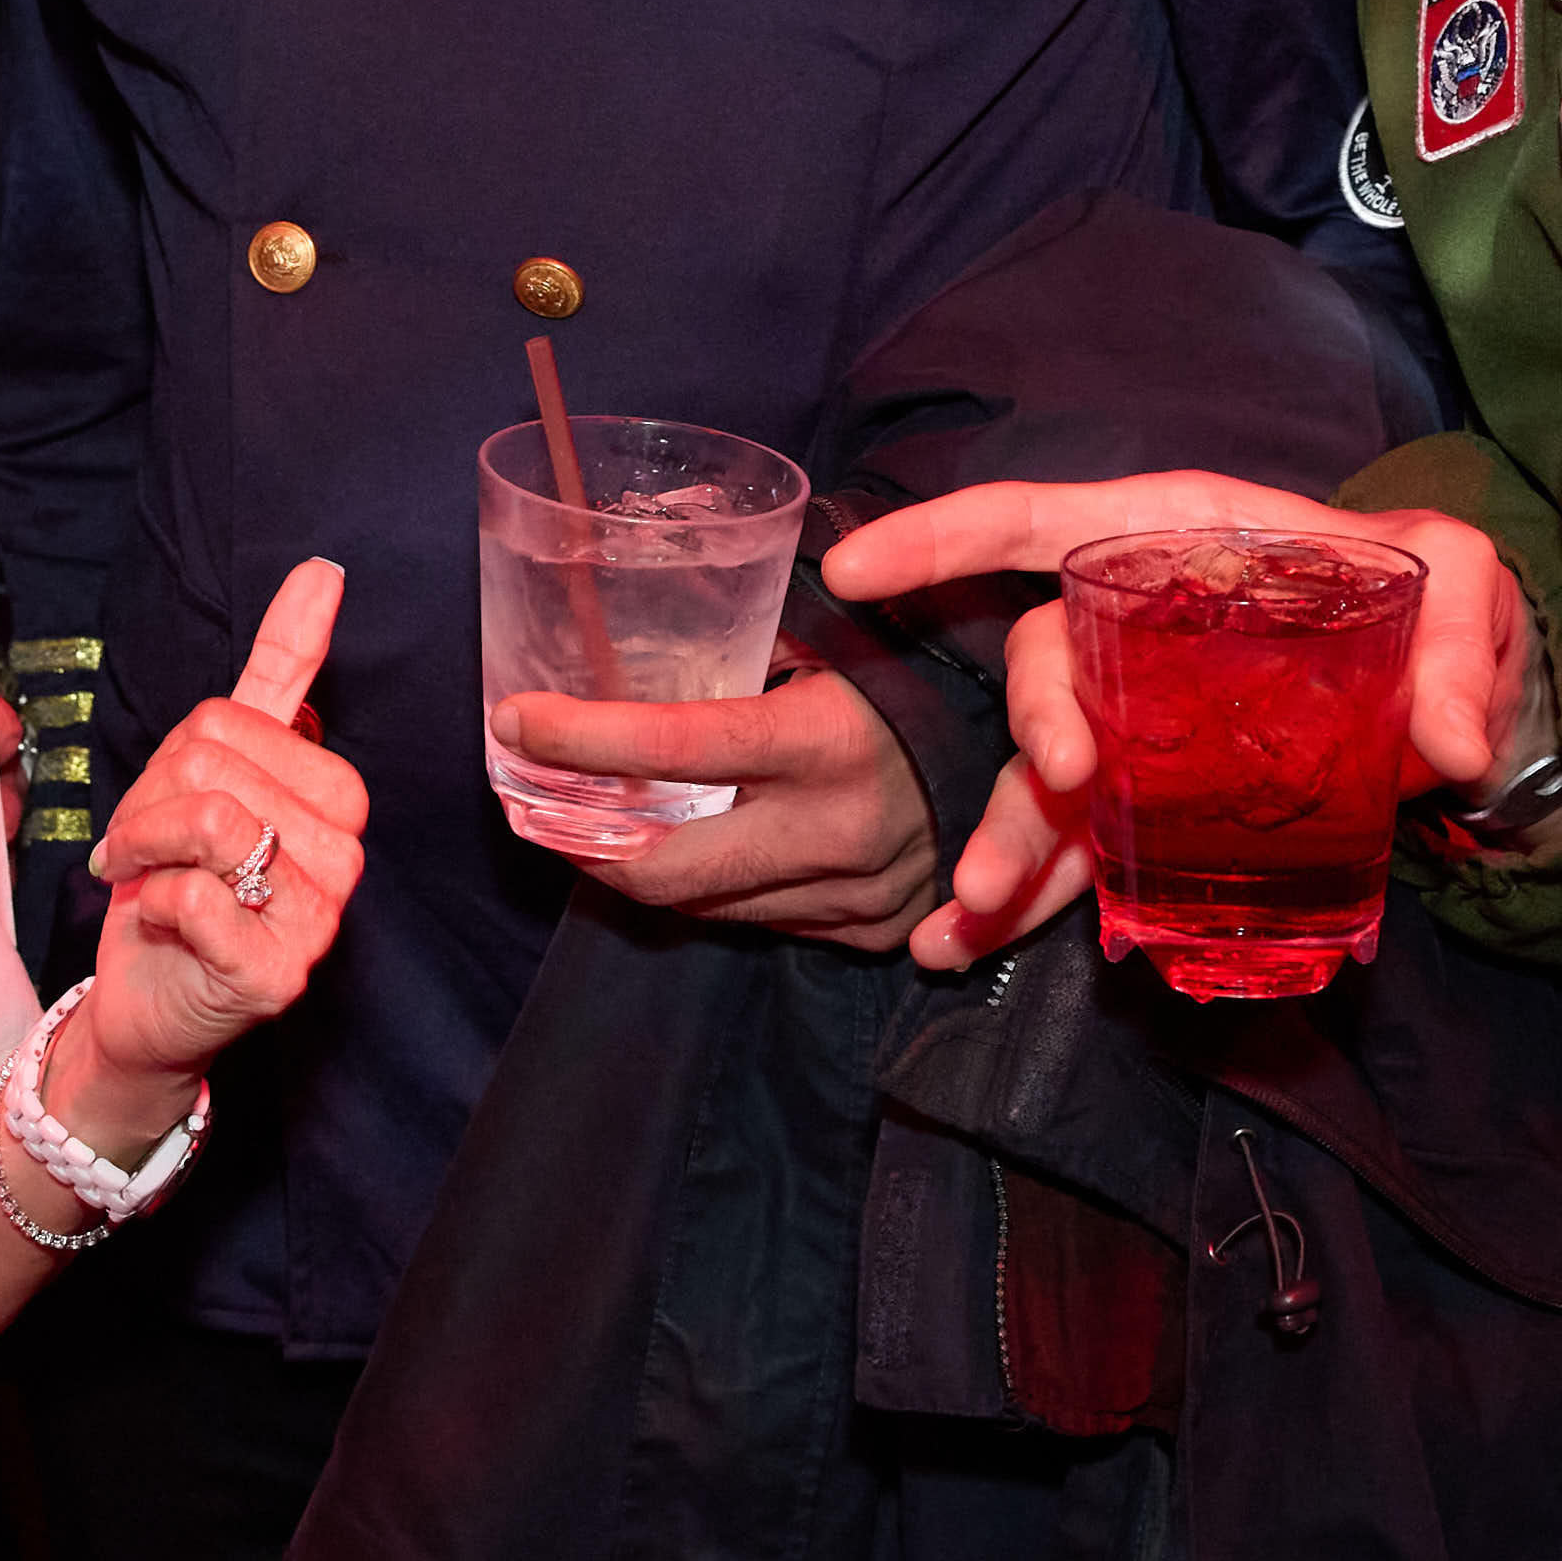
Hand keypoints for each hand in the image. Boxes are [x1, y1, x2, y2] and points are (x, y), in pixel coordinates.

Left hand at [70, 559, 363, 1122]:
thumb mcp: (218, 769)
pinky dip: (153, 902)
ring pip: (209, 821)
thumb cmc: (178, 885)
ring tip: (145, 880)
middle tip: (150, 852)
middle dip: (151, 803)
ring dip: (143, 849)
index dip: (175, 758)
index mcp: (336, 795)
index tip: (170, 805)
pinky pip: (193, 893)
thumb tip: (322, 571)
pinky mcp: (274, 973)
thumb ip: (281, 672)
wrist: (144, 1004)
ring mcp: (316, 919)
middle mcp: (343, 855)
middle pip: (214, 766)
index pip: (236, 719)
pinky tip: (166, 926)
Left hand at [499, 666, 938, 946]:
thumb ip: (760, 641)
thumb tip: (641, 628)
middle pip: (665, 870)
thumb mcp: (846, 632)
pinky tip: (695, 847)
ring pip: (707, 905)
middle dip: (581, 843)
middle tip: (532, 803)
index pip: (673, 750)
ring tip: (599, 825)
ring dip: (642, 870)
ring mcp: (857, 895)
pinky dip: (718, 888)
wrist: (1048, 745)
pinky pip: (764, 922)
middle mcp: (837, 830)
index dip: (581, 739)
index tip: (513, 721)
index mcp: (824, 740)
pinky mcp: (874, 932)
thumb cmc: (926, 665)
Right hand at [818, 476, 1533, 977]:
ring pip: (1045, 775)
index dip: (944, 538)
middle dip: (1032, 728)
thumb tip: (1453, 741)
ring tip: (967, 920)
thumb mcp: (1467, 587)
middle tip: (1065, 786)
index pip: (1036, 523)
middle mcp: (1137, 628)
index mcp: (1182, 541)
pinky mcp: (1159, 803)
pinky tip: (967, 945)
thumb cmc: (1440, 604)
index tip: (855, 569)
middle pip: (1043, 663)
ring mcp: (1141, 723)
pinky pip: (1081, 847)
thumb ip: (1462, 644)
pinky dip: (1033, 896)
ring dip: (1005, 841)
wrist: (1459, 695)